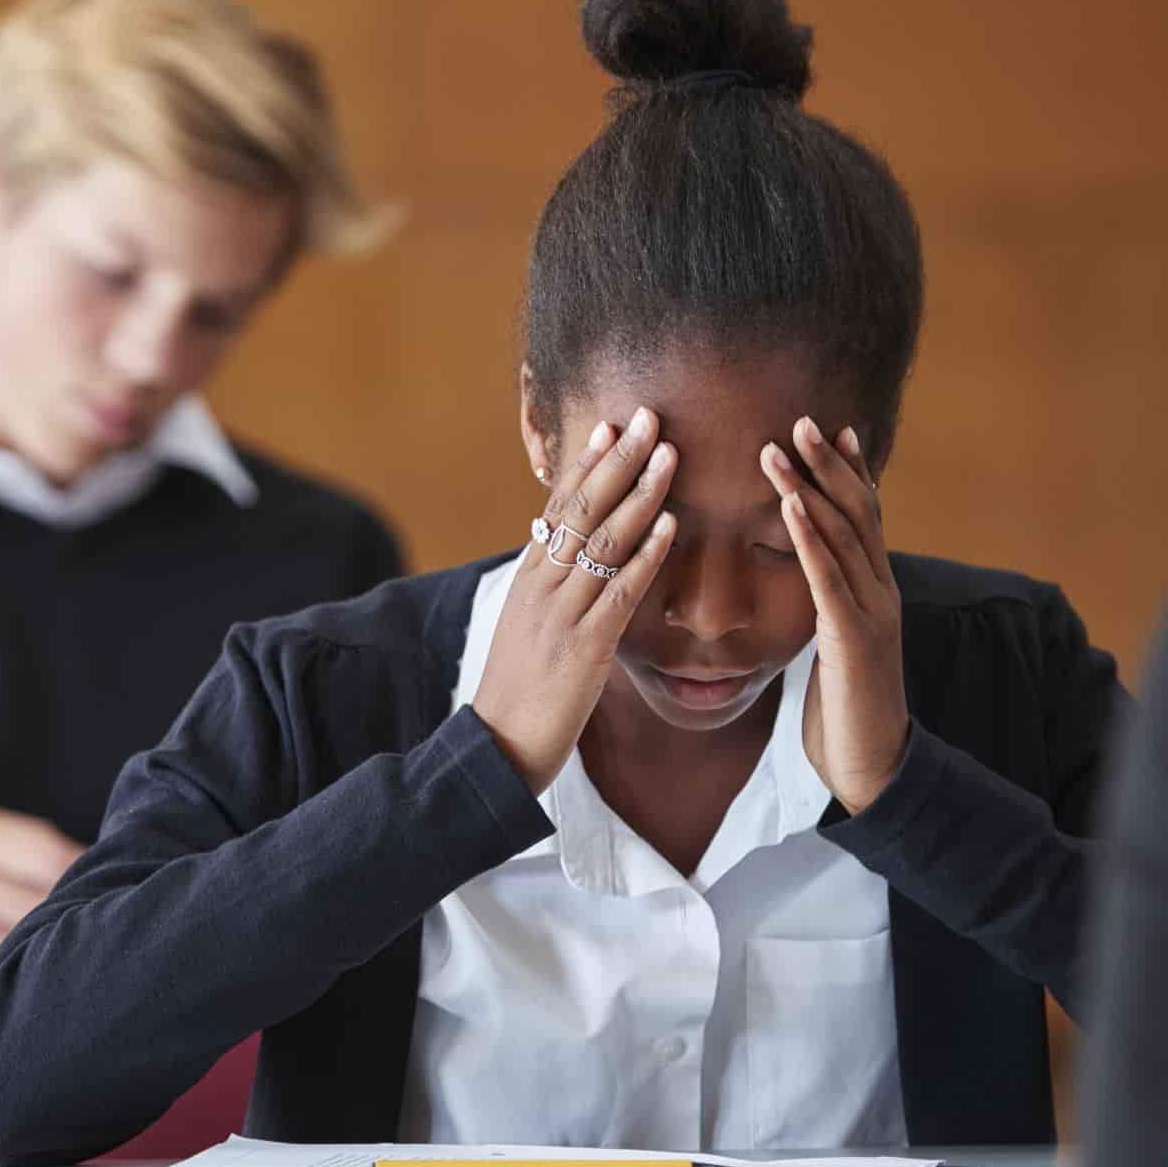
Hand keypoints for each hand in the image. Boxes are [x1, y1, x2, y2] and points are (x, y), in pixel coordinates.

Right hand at [0, 809, 85, 975]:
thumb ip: (10, 850)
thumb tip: (85, 873)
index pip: (48, 854)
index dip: (85, 875)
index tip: (107, 889)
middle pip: (39, 901)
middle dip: (69, 919)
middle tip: (96, 931)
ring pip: (16, 941)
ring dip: (41, 951)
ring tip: (60, 957)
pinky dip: (2, 972)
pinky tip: (14, 973)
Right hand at [472, 408, 680, 794]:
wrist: (498, 747)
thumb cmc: (518, 693)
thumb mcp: (525, 629)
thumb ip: (548, 590)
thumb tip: (562, 554)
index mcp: (527, 580)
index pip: (557, 509)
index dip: (586, 465)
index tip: (610, 426)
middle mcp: (541, 588)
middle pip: (581, 511)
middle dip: (617, 461)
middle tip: (648, 418)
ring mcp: (561, 615)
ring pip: (603, 541)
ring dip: (640, 494)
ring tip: (669, 454)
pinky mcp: (583, 648)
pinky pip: (620, 592)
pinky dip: (646, 555)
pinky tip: (670, 525)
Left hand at [764, 417, 908, 813]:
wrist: (872, 766)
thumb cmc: (845, 712)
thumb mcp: (837, 649)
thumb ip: (830, 611)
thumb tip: (813, 585)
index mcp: (875, 593)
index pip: (865, 520)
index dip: (850, 473)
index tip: (831, 430)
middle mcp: (881, 592)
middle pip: (857, 513)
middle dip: (828, 464)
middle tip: (800, 419)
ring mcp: (872, 612)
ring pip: (841, 536)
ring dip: (808, 488)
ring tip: (779, 448)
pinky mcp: (853, 638)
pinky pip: (828, 578)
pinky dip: (808, 538)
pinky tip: (788, 507)